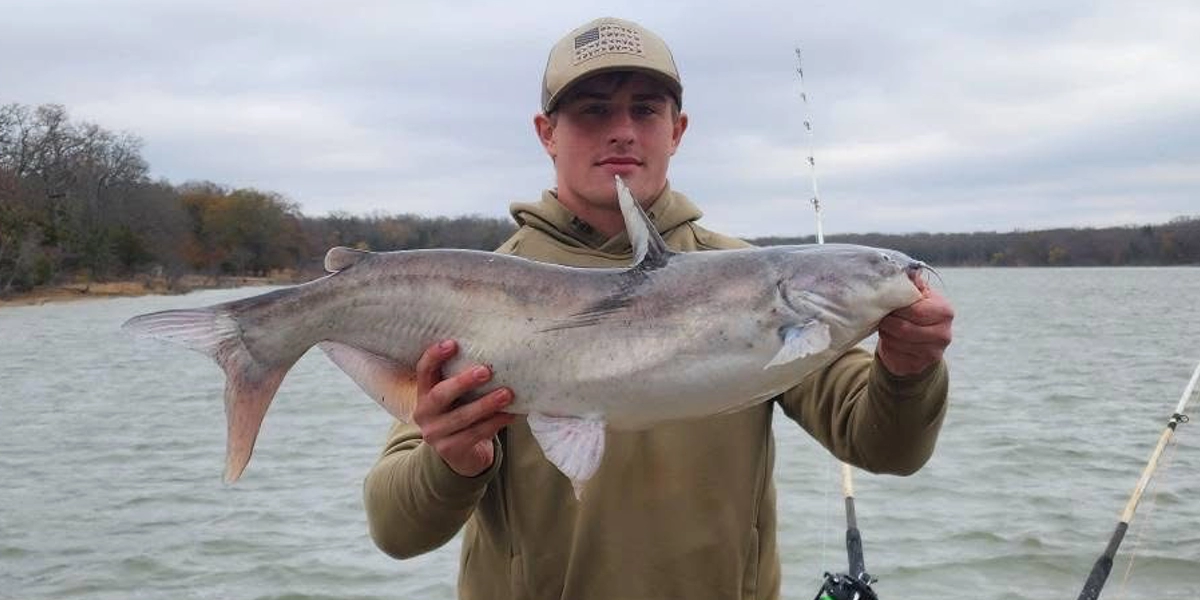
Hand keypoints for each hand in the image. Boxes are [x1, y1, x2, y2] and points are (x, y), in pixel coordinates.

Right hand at [411, 340, 514, 476]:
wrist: (462, 455)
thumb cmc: (463, 413)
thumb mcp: (458, 397)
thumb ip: (465, 379)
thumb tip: (498, 354)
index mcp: (423, 393)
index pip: (423, 371)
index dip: (434, 356)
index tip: (453, 343)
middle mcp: (424, 413)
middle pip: (439, 395)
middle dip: (463, 382)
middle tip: (486, 371)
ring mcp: (435, 434)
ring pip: (461, 417)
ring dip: (486, 404)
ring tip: (507, 394)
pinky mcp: (450, 450)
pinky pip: (475, 434)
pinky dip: (494, 422)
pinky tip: (510, 414)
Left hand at [876, 279, 953, 376]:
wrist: (917, 342)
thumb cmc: (914, 313)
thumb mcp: (916, 296)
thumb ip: (912, 283)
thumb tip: (907, 269)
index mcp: (944, 311)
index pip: (915, 310)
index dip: (896, 307)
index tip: (887, 303)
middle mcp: (944, 334)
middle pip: (904, 328)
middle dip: (888, 321)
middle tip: (882, 316)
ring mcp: (934, 352)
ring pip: (897, 342)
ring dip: (886, 333)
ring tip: (885, 326)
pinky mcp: (920, 365)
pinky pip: (896, 355)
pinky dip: (888, 347)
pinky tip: (889, 340)